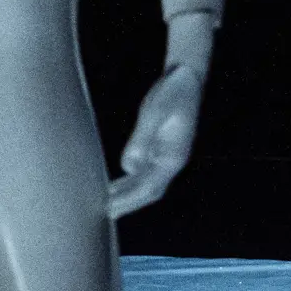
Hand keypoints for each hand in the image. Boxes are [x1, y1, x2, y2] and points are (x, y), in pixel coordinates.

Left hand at [107, 12, 215, 218]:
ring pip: (146, 183)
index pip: (150, 187)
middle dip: (128, 204)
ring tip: (104, 204)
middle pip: (149, 191)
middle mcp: (171, 160)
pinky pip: (143, 170)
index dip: (129, 201)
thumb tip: (129, 166)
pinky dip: (129, 181)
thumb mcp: (155, 112)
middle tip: (104, 215)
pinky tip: (115, 184)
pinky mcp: (159, 147)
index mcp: (174, 156)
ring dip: (127, 195)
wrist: (186, 76)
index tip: (110, 209)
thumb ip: (142, 139)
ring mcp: (166, 154)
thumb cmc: (173, 92)